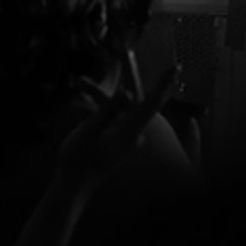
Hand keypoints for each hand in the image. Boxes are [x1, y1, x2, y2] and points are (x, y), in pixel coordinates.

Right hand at [55, 53, 179, 191]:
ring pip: (118, 108)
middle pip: (139, 100)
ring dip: (99, 94)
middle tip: (135, 55)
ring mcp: (123, 139)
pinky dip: (96, 108)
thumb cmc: (78, 161)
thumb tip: (127, 93)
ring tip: (79, 82)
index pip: (151, 102)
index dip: (163, 83)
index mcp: (129, 131)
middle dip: (133, 76)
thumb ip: (109, 112)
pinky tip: (78, 103)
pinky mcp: (114, 143)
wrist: (71, 190)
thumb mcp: (90, 132)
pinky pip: (110, 119)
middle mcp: (131, 135)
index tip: (175, 67)